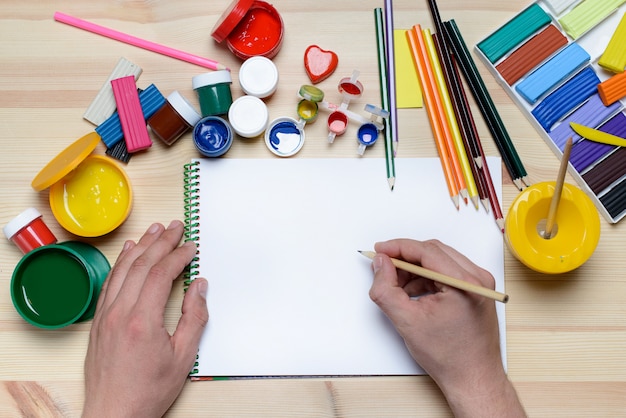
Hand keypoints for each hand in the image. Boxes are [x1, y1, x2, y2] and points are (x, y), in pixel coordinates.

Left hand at [83, 221, 208, 417]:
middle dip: (161, 241)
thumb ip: (194, 318)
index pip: (162, 274)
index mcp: (143, 320)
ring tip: (154, 230)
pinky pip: (109, 283)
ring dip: (140, 246)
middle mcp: (120, 313)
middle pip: (141, 265)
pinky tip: (127, 252)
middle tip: (175, 226)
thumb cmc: (148, 391)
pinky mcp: (98, 322)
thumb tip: (199, 287)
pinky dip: (120, 263)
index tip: (191, 246)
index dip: (178, 255)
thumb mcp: (183, 357)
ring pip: (123, 270)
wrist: (114, 414)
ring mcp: (106, 316)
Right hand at [368, 239, 524, 416]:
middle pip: (434, 251)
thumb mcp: (407, 321)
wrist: (473, 378)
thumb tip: (381, 264)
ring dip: (415, 269)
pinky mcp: (476, 290)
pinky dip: (426, 278)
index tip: (380, 250)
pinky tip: (413, 293)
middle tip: (384, 267)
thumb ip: (386, 289)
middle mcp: (478, 279)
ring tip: (398, 288)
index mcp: (465, 283)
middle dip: (405, 257)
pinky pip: (446, 272)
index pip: (426, 251)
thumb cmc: (449, 357)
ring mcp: (480, 284)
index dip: (398, 247)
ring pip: (439, 260)